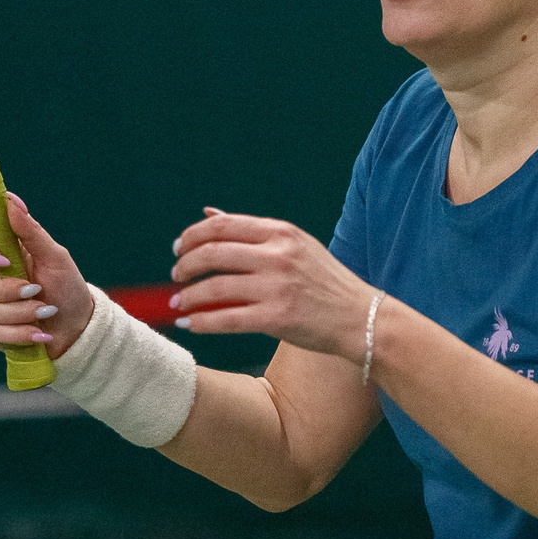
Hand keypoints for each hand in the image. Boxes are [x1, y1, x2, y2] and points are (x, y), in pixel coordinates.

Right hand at [0, 192, 95, 358]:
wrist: (75, 327)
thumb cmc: (66, 287)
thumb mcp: (56, 257)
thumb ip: (32, 231)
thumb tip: (11, 201)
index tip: (2, 260)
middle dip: (5, 290)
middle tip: (35, 292)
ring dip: (18, 314)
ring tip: (44, 313)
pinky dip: (16, 333)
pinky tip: (36, 332)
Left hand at [168, 209, 374, 359]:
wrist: (360, 317)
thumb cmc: (325, 283)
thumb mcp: (295, 246)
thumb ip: (252, 232)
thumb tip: (209, 214)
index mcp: (281, 233)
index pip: (222, 225)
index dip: (191, 236)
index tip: (178, 249)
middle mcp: (278, 255)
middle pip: (213, 253)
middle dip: (185, 265)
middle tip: (176, 276)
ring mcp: (277, 287)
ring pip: (215, 287)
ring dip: (188, 296)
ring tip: (179, 303)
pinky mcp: (277, 318)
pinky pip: (226, 319)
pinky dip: (201, 322)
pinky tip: (190, 324)